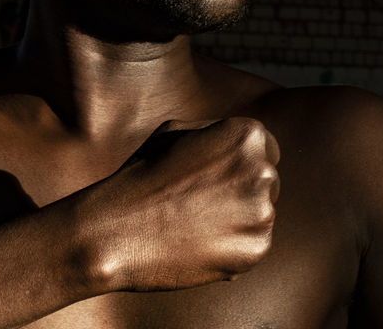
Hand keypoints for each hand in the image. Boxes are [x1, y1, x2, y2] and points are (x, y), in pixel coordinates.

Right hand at [74, 117, 280, 292]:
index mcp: (247, 136)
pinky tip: (198, 245)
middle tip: (200, 205)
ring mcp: (262, 212)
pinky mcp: (256, 249)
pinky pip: (253, 246)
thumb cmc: (141, 178)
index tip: (215, 179)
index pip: (266, 150)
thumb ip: (216, 133)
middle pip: (267, 183)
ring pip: (260, 216)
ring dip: (237, 221)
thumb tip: (242, 146)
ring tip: (193, 225)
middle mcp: (263, 171)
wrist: (114, 231)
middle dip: (242, 193)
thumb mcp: (175, 132)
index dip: (239, 165)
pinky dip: (232, 249)